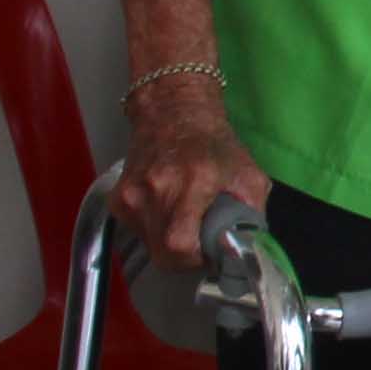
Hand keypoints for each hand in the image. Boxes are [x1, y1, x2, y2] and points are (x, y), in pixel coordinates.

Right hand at [113, 72, 275, 271]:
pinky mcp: (118, 199)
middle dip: (184, 255)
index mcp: (192, 183)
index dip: (194, 259)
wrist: (172, 110)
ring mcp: (132, 194)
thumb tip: (249, 249)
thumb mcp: (248, 176)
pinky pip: (137, 232)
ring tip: (183, 217)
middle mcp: (156, 189)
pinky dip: (153, 229)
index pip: (179, 245)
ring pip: (149, 245)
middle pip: (163, 253)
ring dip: (168, 241)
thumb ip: (252, 216)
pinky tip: (166, 208)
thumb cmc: (212, 143)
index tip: (207, 251)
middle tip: (198, 239)